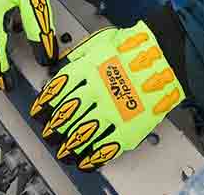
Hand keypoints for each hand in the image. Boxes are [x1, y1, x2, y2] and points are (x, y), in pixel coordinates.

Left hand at [30, 21, 183, 171]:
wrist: (164, 56)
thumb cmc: (134, 46)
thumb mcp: (100, 41)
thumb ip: (80, 56)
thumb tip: (64, 67)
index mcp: (87, 70)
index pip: (57, 92)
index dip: (44, 105)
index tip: (39, 113)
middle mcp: (96, 92)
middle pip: (66, 116)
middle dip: (54, 128)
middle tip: (49, 134)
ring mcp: (112, 112)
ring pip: (82, 135)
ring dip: (69, 145)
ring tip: (63, 150)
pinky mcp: (129, 127)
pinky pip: (106, 147)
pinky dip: (93, 156)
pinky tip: (86, 160)